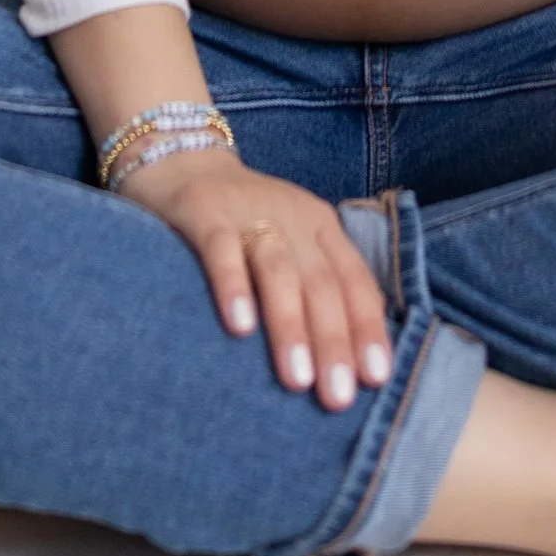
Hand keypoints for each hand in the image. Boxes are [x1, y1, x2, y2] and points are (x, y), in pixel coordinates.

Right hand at [117, 147, 394, 411]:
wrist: (179, 158)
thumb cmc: (243, 223)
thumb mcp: (289, 244)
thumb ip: (313, 288)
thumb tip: (344, 365)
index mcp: (321, 227)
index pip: (354, 280)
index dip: (367, 328)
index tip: (375, 379)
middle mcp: (292, 216)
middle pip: (321, 282)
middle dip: (333, 341)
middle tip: (337, 397)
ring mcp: (248, 211)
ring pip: (278, 270)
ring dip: (290, 325)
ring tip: (296, 379)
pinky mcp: (204, 211)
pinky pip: (221, 250)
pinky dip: (233, 286)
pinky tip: (239, 327)